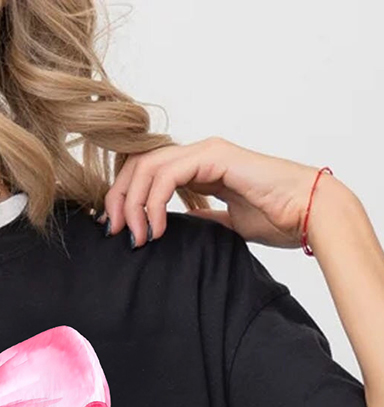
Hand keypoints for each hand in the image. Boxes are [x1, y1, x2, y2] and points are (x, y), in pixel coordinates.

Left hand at [99, 136, 344, 250]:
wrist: (307, 213)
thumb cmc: (277, 219)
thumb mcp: (224, 224)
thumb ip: (199, 219)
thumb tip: (176, 227)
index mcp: (199, 168)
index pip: (146, 174)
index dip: (124, 200)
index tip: (118, 233)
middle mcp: (199, 155)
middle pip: (137, 165)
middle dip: (118, 200)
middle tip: (116, 233)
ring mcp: (206, 152)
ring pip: (147, 167)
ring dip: (132, 204)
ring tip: (137, 237)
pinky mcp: (214, 157)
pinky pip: (168, 174)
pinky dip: (153, 202)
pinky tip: (158, 229)